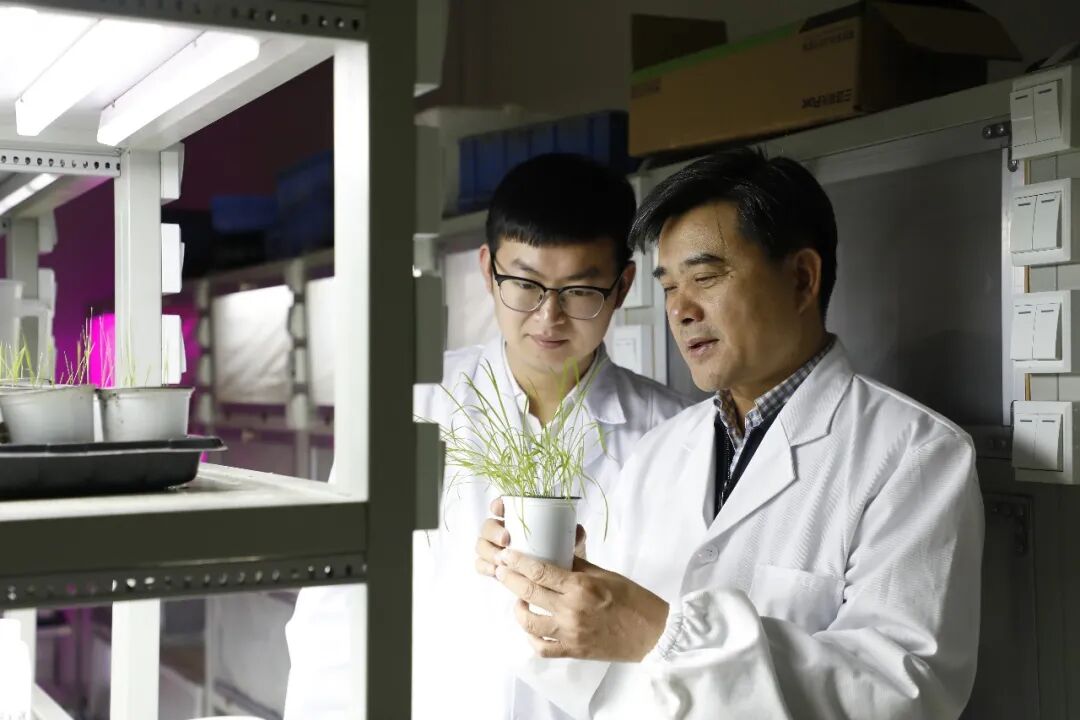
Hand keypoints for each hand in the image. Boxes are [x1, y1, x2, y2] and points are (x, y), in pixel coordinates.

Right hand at [475, 498, 585, 576]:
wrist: (559, 580)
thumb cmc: (561, 554)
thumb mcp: (570, 544)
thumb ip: (574, 536)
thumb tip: (577, 531)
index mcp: (519, 519)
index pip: (502, 505)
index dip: (498, 505)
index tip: (501, 509)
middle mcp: (503, 531)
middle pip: (488, 526)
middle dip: (493, 531)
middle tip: (506, 540)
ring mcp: (496, 549)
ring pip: (481, 545)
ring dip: (488, 551)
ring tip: (501, 560)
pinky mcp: (492, 566)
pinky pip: (480, 564)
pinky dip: (485, 567)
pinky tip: (495, 572)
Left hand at [494, 549, 668, 661]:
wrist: (651, 633)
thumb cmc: (632, 599)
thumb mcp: (605, 574)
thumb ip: (577, 566)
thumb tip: (555, 553)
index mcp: (581, 586)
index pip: (539, 571)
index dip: (517, 562)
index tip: (505, 555)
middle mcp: (571, 610)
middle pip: (529, 592)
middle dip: (508, 579)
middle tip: (500, 570)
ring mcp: (570, 633)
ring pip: (529, 622)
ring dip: (518, 609)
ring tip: (518, 599)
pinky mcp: (573, 651)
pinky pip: (541, 647)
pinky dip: (531, 637)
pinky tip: (531, 625)